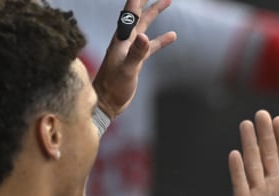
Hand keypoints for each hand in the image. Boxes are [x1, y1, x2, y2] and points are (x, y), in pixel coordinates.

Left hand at [92, 0, 177, 118]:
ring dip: (155, 13)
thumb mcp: (127, 69)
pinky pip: (151, 45)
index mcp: (122, 39)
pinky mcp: (137, 59)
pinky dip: (162, 39)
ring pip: (145, 26)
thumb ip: (136, 53)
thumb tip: (144, 36)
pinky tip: (172, 35)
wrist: (106, 102)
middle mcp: (125, 40)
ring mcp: (131, 49)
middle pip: (138, 14)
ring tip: (167, 1)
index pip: (130, 12)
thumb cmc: (113, 86)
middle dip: (148, 0)